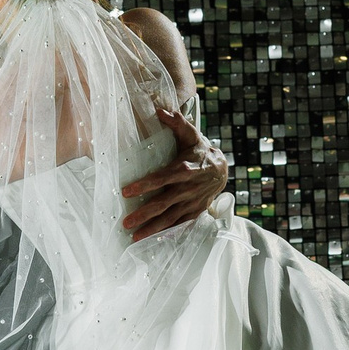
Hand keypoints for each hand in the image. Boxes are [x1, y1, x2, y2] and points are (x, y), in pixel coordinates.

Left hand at [123, 108, 231, 239]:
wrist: (222, 170)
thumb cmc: (199, 150)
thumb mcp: (190, 134)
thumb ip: (177, 123)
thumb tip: (160, 110)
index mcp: (186, 169)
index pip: (163, 178)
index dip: (146, 185)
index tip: (126, 191)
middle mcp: (189, 188)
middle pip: (164, 203)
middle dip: (145, 214)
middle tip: (126, 222)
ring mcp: (192, 203)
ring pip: (170, 218)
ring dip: (152, 228)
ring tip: (134, 236)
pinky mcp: (194, 212)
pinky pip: (179, 225)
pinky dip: (166, 233)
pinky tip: (151, 239)